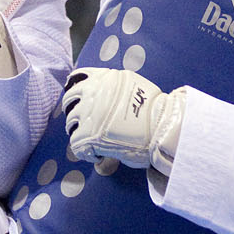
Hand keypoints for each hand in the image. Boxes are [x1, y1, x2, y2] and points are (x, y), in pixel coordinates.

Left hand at [61, 68, 183, 170]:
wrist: (163, 127)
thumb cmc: (156, 112)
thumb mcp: (134, 88)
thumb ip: (118, 91)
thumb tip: (112, 104)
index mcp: (106, 77)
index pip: (79, 77)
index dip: (77, 89)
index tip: (79, 98)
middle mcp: (94, 91)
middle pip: (70, 97)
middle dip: (73, 109)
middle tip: (80, 120)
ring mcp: (89, 113)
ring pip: (70, 121)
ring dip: (77, 130)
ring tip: (88, 141)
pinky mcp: (88, 135)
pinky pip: (75, 144)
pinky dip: (84, 152)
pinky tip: (96, 156)